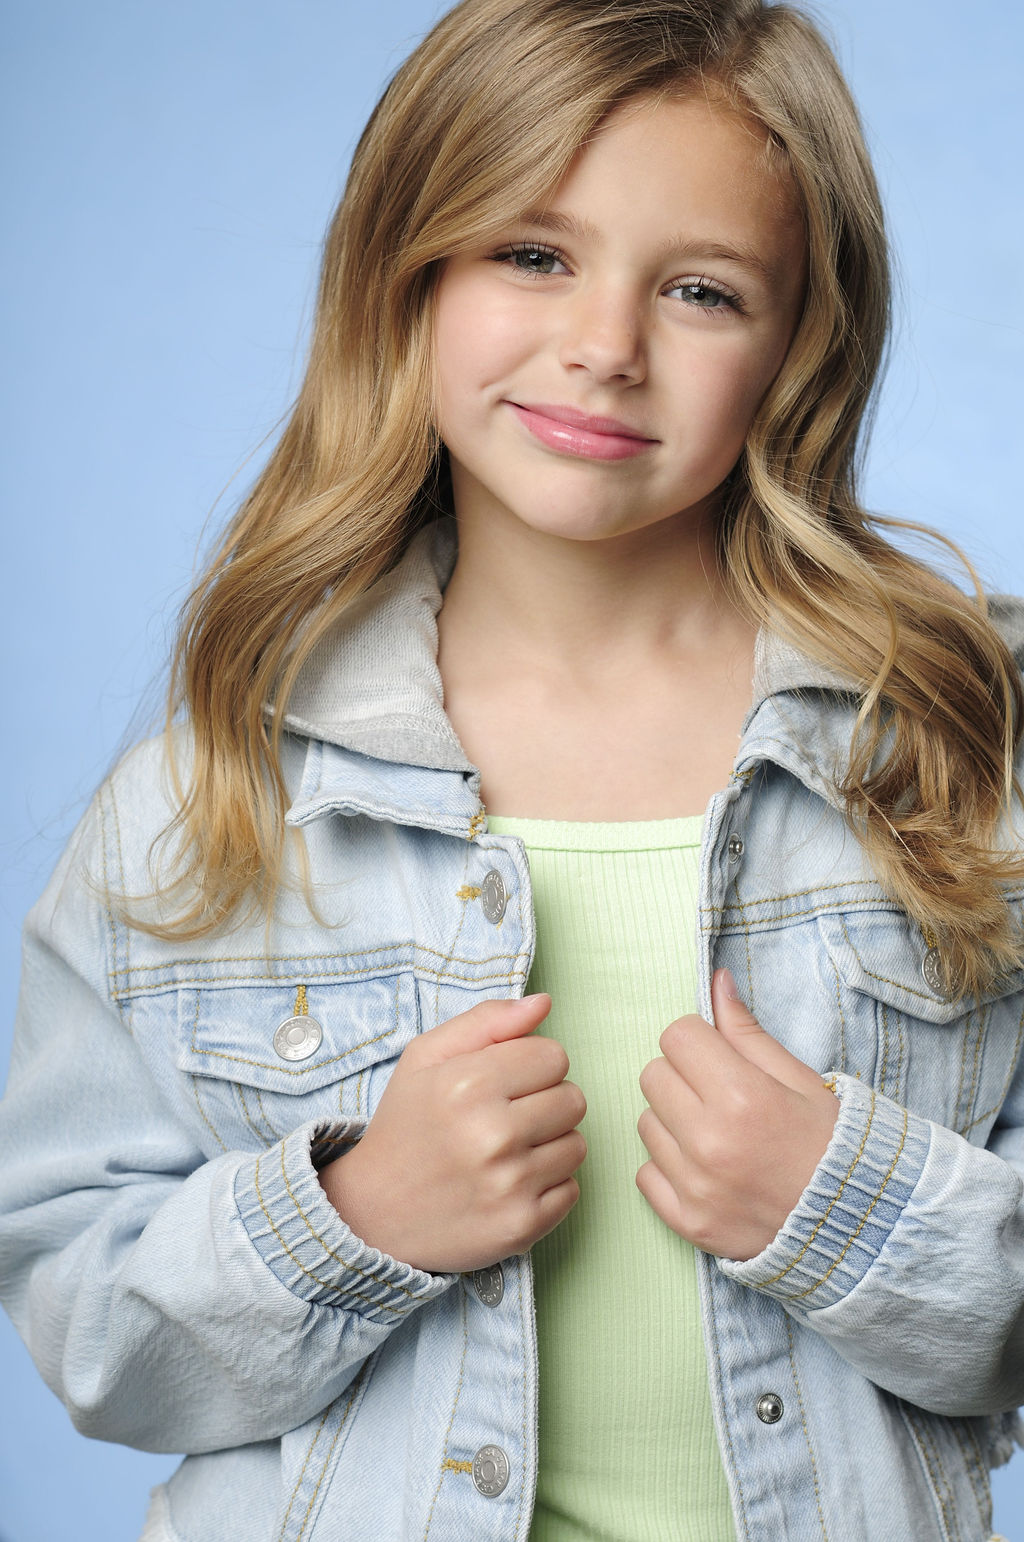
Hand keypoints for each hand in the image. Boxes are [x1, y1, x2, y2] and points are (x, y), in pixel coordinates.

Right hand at [319, 994, 586, 1272]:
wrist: (372, 1213)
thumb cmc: (405, 1127)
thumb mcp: (426, 1058)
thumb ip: (486, 1021)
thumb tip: (543, 1002)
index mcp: (469, 1084)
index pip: (554, 1056)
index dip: (531, 1065)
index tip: (504, 1083)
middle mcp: (493, 1134)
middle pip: (574, 1099)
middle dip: (544, 1103)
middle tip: (505, 1118)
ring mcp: (510, 1185)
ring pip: (577, 1145)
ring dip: (548, 1146)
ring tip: (506, 1153)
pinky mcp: (522, 1226)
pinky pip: (572, 1190)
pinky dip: (547, 1187)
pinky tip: (509, 1184)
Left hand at [636, 968, 838, 1260]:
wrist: (857, 1225)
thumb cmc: (830, 1144)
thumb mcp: (800, 1079)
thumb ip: (746, 1031)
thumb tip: (716, 982)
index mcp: (740, 1096)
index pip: (676, 1036)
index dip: (697, 1040)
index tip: (717, 1055)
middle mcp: (709, 1141)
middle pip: (653, 1075)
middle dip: (681, 1075)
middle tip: (717, 1094)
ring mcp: (694, 1186)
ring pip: (646, 1122)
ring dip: (673, 1122)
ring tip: (716, 1134)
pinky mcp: (687, 1221)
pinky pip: (646, 1174)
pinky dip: (669, 1168)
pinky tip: (706, 1169)